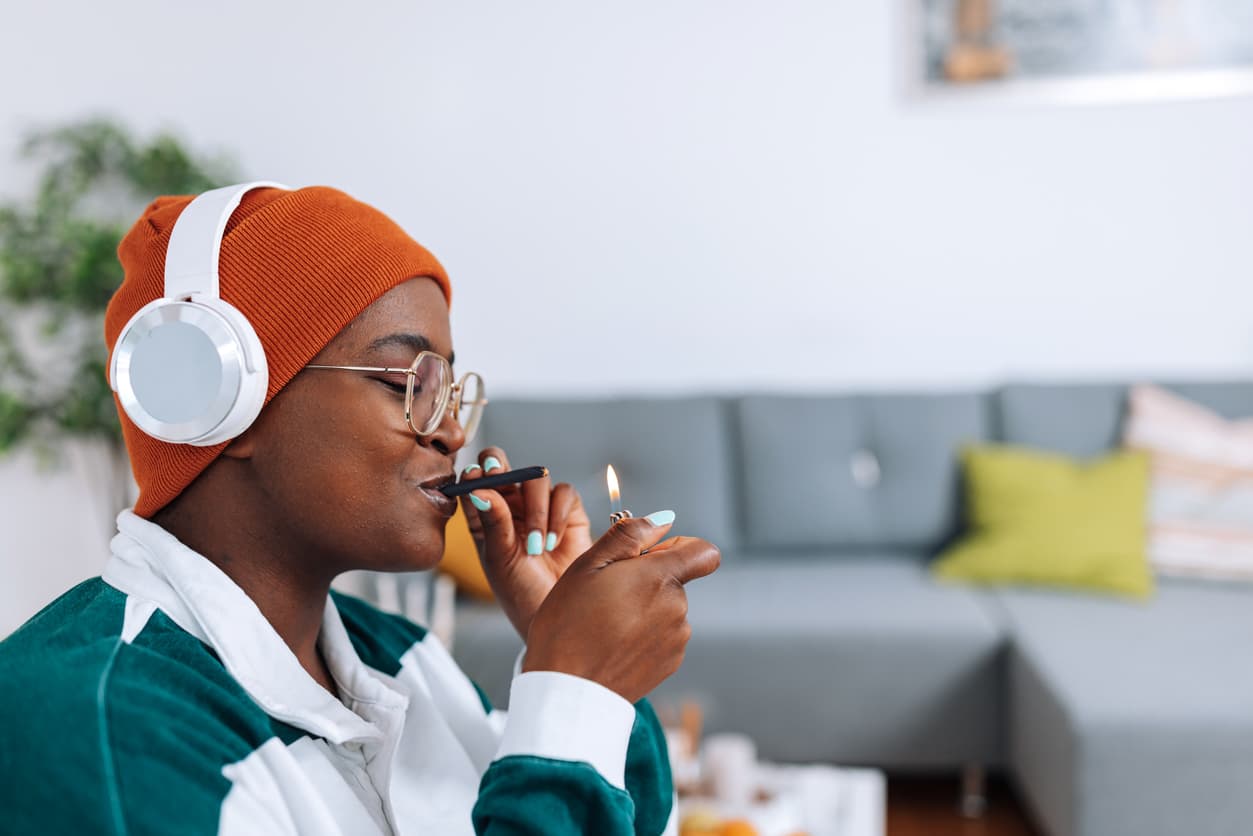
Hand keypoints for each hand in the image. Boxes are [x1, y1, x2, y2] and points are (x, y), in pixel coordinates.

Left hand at [458, 446, 593, 640]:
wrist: (560, 611)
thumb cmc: (520, 591)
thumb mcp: (500, 558)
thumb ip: (493, 521)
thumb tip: (479, 488)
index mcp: (484, 515)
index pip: (473, 481)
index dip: (473, 474)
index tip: (474, 478)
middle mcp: (510, 505)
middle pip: (502, 465)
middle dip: (500, 467)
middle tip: (497, 475)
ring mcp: (539, 506)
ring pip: (536, 478)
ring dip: (535, 509)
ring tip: (536, 547)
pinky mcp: (568, 511)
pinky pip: (564, 493)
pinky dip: (558, 514)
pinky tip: (552, 543)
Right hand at [522, 514, 720, 702]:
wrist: (567, 691)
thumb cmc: (568, 625)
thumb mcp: (587, 565)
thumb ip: (629, 535)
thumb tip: (663, 519)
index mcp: (660, 578)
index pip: (704, 552)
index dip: (680, 547)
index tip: (650, 557)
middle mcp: (677, 608)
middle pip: (675, 580)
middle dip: (647, 580)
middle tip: (605, 595)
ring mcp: (676, 639)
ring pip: (666, 609)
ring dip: (643, 610)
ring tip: (604, 625)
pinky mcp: (670, 664)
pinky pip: (662, 637)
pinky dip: (643, 636)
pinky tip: (613, 645)